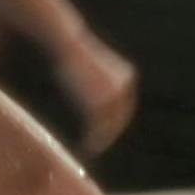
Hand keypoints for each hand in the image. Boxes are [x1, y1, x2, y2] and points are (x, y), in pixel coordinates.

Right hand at [56, 32, 137, 155]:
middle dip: (110, 133)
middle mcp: (125, 88)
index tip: (106, 131)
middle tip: (98, 145)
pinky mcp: (99, 103)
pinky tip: (87, 147)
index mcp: (126, 78)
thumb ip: (99, 85)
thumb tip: (92, 98)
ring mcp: (113, 96)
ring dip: (101, 139)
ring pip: (110, 126)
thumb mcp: (93, 70)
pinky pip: (99, 128)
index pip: (125, 106)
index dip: (116, 121)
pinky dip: (94, 141)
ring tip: (91, 148)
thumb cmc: (74, 56)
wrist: (68, 45)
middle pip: (121, 118)